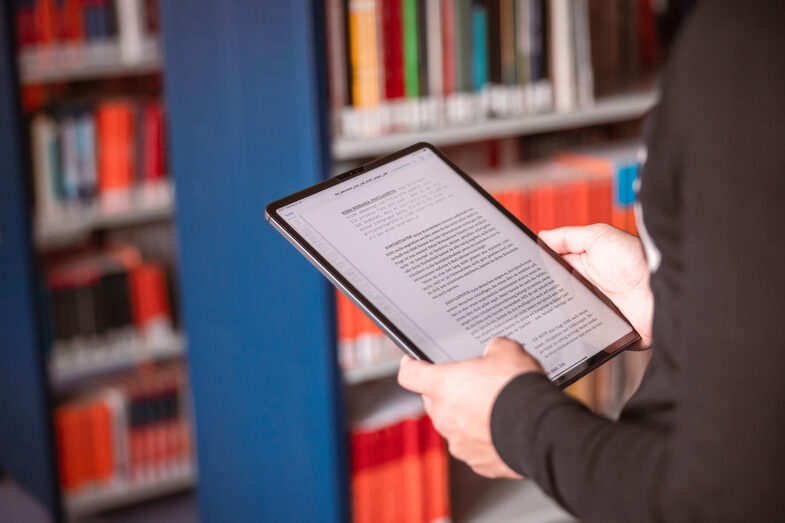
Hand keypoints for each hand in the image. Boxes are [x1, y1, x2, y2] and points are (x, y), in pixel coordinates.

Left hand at [397, 337, 543, 478]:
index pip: (409, 374)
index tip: (413, 362)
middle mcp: (444, 416)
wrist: (542, 430)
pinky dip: (484, 438)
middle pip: (434, 401)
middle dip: (450, 392)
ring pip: (454, 425)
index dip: (411, 365)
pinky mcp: (477, 462)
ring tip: (495, 407)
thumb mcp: (507, 350)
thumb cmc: (518, 390)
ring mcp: (458, 442)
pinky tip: (504, 429)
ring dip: (468, 417)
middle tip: (474, 384)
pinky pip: (474, 446)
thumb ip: (492, 349)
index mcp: (442, 385)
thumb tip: (496, 351)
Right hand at [539, 224, 653, 347]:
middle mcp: (584, 289)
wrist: (660, 289)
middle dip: (552, 292)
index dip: (540, 272)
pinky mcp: (601, 332)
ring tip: (586, 299)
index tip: (533, 271)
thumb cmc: (634, 259)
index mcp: (579, 267)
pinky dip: (582, 329)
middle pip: (553, 295)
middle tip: (564, 285)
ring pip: (564, 315)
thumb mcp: (598, 236)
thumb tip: (541, 237)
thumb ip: (566, 236)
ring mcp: (592, 311)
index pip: (550, 272)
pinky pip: (581, 334)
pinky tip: (592, 318)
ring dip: (569, 309)